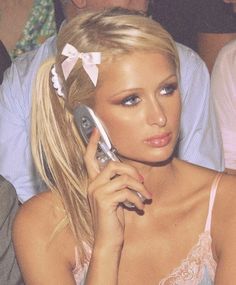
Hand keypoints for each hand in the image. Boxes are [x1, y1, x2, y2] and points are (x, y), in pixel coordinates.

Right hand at [84, 128, 150, 249]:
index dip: (92, 143)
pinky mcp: (104, 201)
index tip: (96, 130)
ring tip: (146, 197)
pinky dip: (137, 200)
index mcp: (94, 182)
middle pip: (113, 164)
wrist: (108, 240)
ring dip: (139, 188)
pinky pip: (126, 192)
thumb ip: (119, 184)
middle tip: (142, 182)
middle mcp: (92, 185)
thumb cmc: (113, 218)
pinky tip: (140, 208)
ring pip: (123, 178)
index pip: (89, 158)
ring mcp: (96, 193)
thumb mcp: (116, 198)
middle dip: (131, 171)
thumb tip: (134, 175)